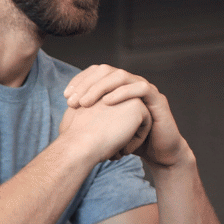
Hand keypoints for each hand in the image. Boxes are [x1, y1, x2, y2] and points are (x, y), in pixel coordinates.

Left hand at [62, 63, 191, 168]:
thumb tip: (65, 114)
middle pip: (106, 71)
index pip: (95, 72)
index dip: (80, 80)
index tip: (66, 96)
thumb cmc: (127, 140)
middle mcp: (130, 83)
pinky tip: (108, 102)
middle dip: (86, 84)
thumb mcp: (102, 127)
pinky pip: (141, 88)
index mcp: (116, 87)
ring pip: (121, 76)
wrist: (155, 152)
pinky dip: (123, 92)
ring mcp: (144, 89)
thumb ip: (88, 117)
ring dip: (100, 87)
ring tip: (85, 103)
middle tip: (72, 101)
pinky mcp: (157, 99)